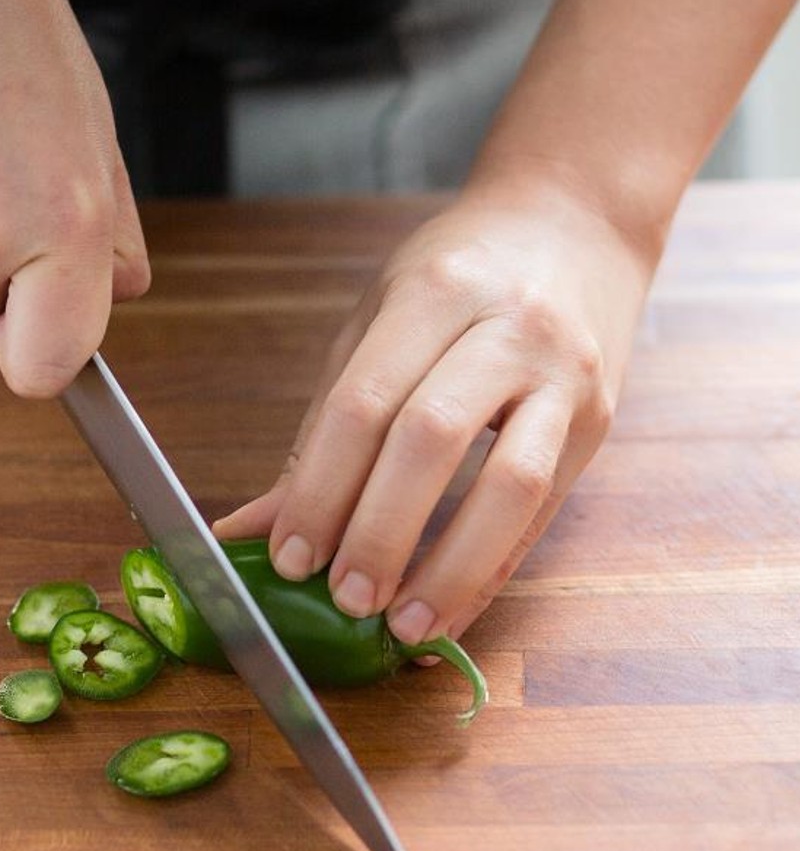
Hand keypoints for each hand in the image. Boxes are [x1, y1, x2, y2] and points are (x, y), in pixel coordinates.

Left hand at [213, 179, 654, 643]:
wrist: (578, 222)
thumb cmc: (459, 274)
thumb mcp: (378, 321)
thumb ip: (322, 426)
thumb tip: (252, 526)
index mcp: (433, 293)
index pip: (364, 401)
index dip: (321, 487)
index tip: (288, 557)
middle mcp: (507, 329)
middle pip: (431, 440)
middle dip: (378, 532)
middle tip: (339, 599)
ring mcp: (564, 375)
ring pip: (510, 485)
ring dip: (449, 568)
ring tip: (401, 628)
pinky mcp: (598, 420)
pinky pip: (544, 511)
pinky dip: (492, 570)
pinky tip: (451, 613)